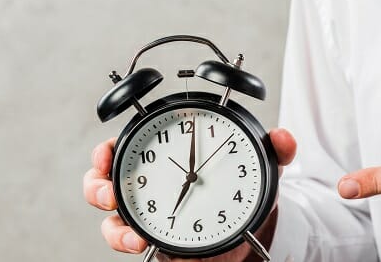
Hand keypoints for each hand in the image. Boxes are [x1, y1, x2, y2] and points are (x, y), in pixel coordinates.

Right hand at [84, 128, 296, 260]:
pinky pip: (128, 239)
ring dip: (114, 227)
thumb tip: (283, 137)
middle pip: (103, 178)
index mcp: (163, 154)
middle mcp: (146, 182)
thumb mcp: (258, 166)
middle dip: (97, 185)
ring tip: (132, 235)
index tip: (108, 150)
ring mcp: (145, 212)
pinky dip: (128, 242)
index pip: (128, 144)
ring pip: (110, 217)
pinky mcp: (151, 236)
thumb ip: (273, 150)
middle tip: (111, 193)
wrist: (246, 226)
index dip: (108, 147)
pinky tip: (142, 244)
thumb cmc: (242, 188)